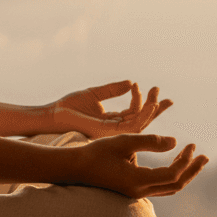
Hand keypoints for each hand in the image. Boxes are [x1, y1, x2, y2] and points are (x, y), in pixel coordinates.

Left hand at [51, 80, 171, 139]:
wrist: (54, 114)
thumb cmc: (70, 107)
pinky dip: (143, 116)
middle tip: (163, 94)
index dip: (147, 103)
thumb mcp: (95, 94)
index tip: (154, 88)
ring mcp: (113, 133)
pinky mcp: (110, 133)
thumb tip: (131, 82)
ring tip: (156, 95)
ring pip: (140, 124)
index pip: (135, 113)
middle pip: (142, 120)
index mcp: (112, 121)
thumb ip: (113, 89)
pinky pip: (132, 127)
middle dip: (155, 108)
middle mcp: (115, 129)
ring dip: (151, 110)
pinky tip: (149, 105)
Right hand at [69, 134, 208, 198]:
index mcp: (138, 180)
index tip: (190, 144)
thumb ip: (150, 141)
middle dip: (192, 170)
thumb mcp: (123, 141)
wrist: (75, 168)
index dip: (185, 160)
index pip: (172, 174)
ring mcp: (136, 193)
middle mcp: (140, 190)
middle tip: (204, 156)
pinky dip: (171, 176)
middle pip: (176, 185)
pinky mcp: (132, 190)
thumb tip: (175, 142)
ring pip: (169, 188)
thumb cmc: (96, 152)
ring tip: (194, 160)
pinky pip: (159, 186)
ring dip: (184, 174)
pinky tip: (174, 164)